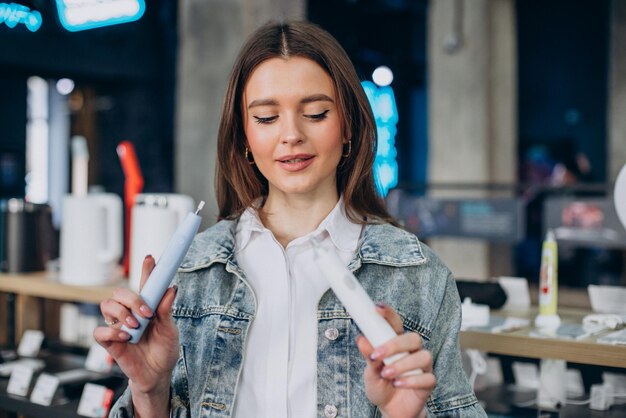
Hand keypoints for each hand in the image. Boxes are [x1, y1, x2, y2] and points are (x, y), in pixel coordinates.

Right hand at [93, 255, 178, 395]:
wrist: (158, 375)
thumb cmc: (164, 350)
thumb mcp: (170, 330)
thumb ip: (167, 311)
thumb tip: (171, 289)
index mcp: (146, 307)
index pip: (144, 284)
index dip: (146, 270)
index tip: (151, 258)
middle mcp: (130, 313)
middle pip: (119, 292)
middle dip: (131, 298)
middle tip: (146, 313)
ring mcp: (118, 326)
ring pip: (106, 305)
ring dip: (121, 313)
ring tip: (135, 327)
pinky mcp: (109, 342)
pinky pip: (99, 331)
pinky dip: (111, 331)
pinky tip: (125, 338)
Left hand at [356, 303, 435, 417]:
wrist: (391, 410)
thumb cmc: (381, 385)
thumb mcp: (370, 372)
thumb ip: (369, 356)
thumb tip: (361, 339)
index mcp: (397, 343)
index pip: (396, 324)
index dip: (389, 314)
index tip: (377, 308)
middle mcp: (412, 351)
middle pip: (413, 338)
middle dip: (395, 345)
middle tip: (378, 355)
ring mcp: (422, 366)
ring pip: (423, 356)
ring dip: (402, 365)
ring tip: (387, 374)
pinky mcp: (428, 382)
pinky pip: (427, 377)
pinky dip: (411, 381)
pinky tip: (398, 384)